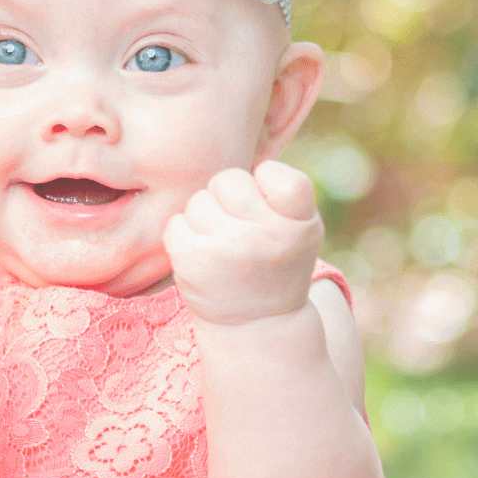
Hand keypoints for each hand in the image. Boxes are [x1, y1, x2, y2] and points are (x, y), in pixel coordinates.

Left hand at [164, 161, 323, 327]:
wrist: (258, 324)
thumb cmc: (278, 263)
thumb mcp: (301, 228)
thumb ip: (284, 191)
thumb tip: (230, 152)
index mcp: (299, 222)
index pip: (274, 171)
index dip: (265, 179)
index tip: (269, 204)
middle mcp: (266, 234)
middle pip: (227, 180)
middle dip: (229, 198)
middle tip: (241, 228)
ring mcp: (227, 248)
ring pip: (198, 201)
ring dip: (205, 219)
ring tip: (223, 246)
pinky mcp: (193, 261)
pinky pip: (176, 222)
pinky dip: (185, 237)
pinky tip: (203, 257)